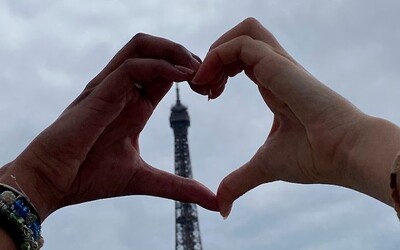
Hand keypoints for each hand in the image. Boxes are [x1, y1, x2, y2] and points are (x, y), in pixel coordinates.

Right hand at [0, 33, 217, 219]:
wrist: (53, 183)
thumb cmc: (90, 177)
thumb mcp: (145, 179)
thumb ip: (179, 186)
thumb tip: (214, 202)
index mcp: (136, 105)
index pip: (168, 73)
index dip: (192, 74)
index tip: (212, 90)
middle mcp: (125, 91)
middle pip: (158, 50)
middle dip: (188, 56)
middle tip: (210, 77)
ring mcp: (111, 88)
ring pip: (143, 47)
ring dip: (174, 51)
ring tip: (197, 69)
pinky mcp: (99, 92)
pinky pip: (132, 66)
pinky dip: (160, 66)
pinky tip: (182, 78)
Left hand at [191, 18, 399, 217]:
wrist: (343, 154)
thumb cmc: (313, 157)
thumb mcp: (264, 166)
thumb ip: (239, 181)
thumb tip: (221, 208)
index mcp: (273, 84)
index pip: (241, 60)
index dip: (217, 71)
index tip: (207, 96)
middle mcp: (274, 69)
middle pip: (240, 37)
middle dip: (212, 56)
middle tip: (203, 87)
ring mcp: (278, 64)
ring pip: (243, 30)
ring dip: (215, 52)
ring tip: (205, 82)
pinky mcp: (279, 65)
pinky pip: (243, 43)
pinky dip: (219, 57)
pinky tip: (211, 84)